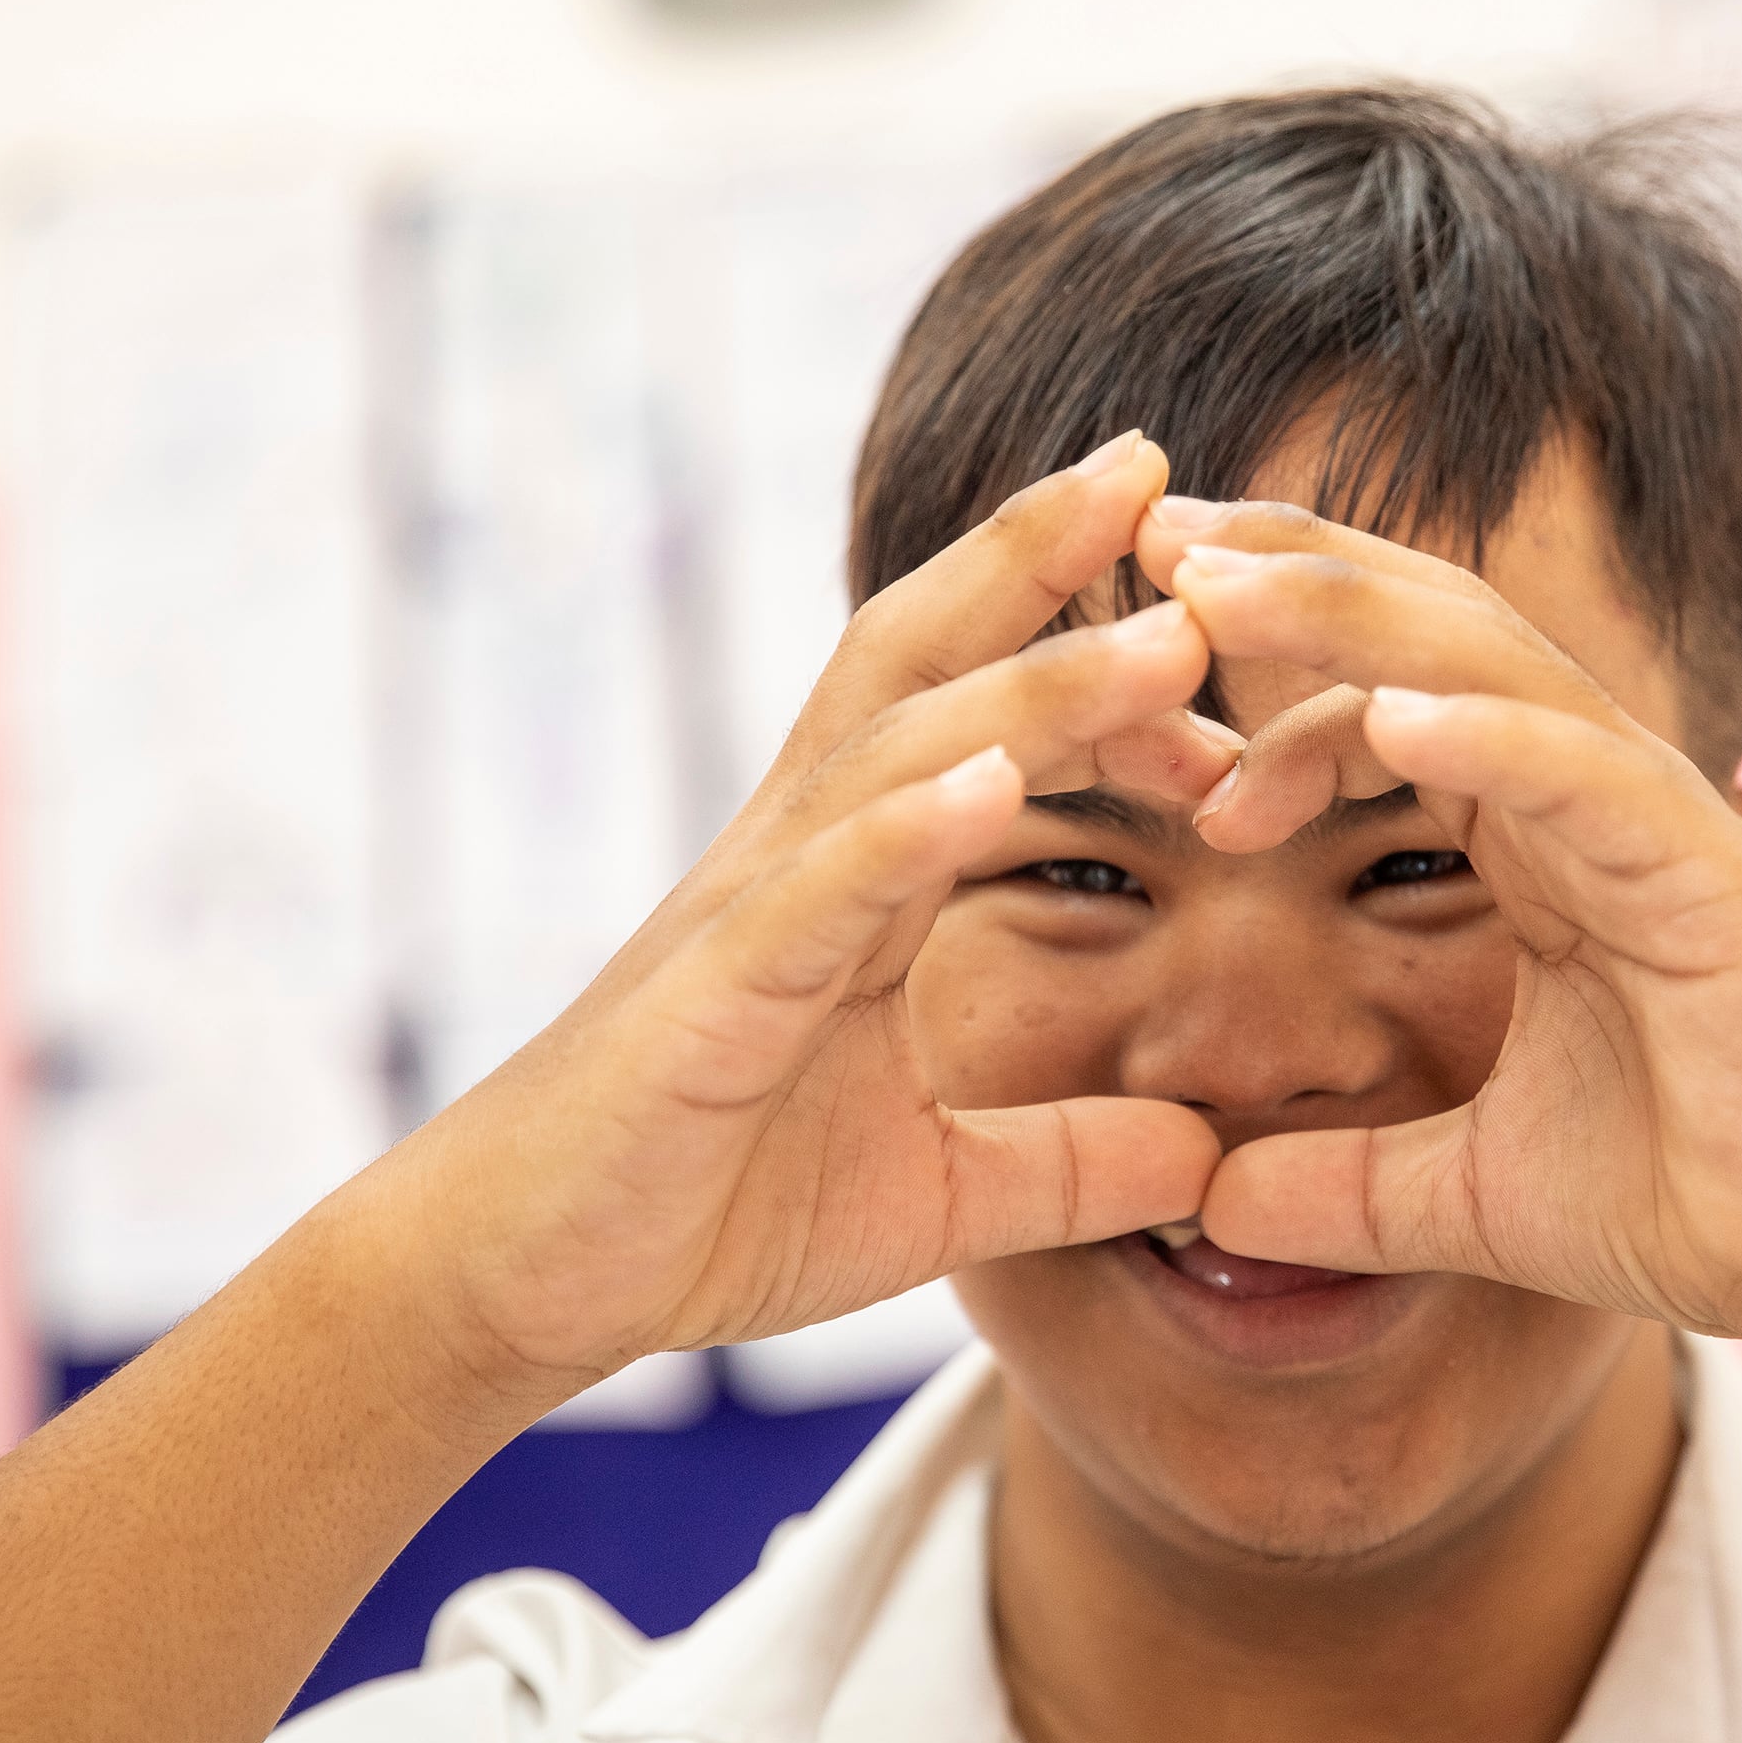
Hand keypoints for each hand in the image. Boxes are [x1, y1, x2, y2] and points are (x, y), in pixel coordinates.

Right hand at [376, 434, 1237, 1400]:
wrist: (519, 1283)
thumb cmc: (700, 1207)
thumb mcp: (935, 1190)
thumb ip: (1068, 1163)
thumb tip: (1210, 1165)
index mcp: (854, 878)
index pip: (976, 716)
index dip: (1090, 659)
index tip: (1222, 626)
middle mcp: (799, 855)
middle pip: (921, 659)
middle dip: (1033, 554)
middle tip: (1156, 460)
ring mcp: (750, 914)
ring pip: (895, 754)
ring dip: (1035, 689)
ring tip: (1166, 637)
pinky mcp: (710, 1001)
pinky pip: (815, 894)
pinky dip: (903, 831)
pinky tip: (994, 786)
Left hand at [1140, 499, 1741, 1364]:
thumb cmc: (1686, 1195)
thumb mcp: (1462, 1191)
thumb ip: (1338, 1185)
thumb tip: (1209, 1206)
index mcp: (1526, 833)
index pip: (1376, 697)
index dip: (1257, 676)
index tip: (1127, 678)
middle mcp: (1581, 792)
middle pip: (1418, 630)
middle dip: (1282, 573)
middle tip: (1147, 536)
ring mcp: (1647, 817)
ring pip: (1489, 662)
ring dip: (1349, 613)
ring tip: (1219, 583)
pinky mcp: (1705, 873)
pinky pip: (1584, 771)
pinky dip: (1490, 731)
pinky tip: (1388, 712)